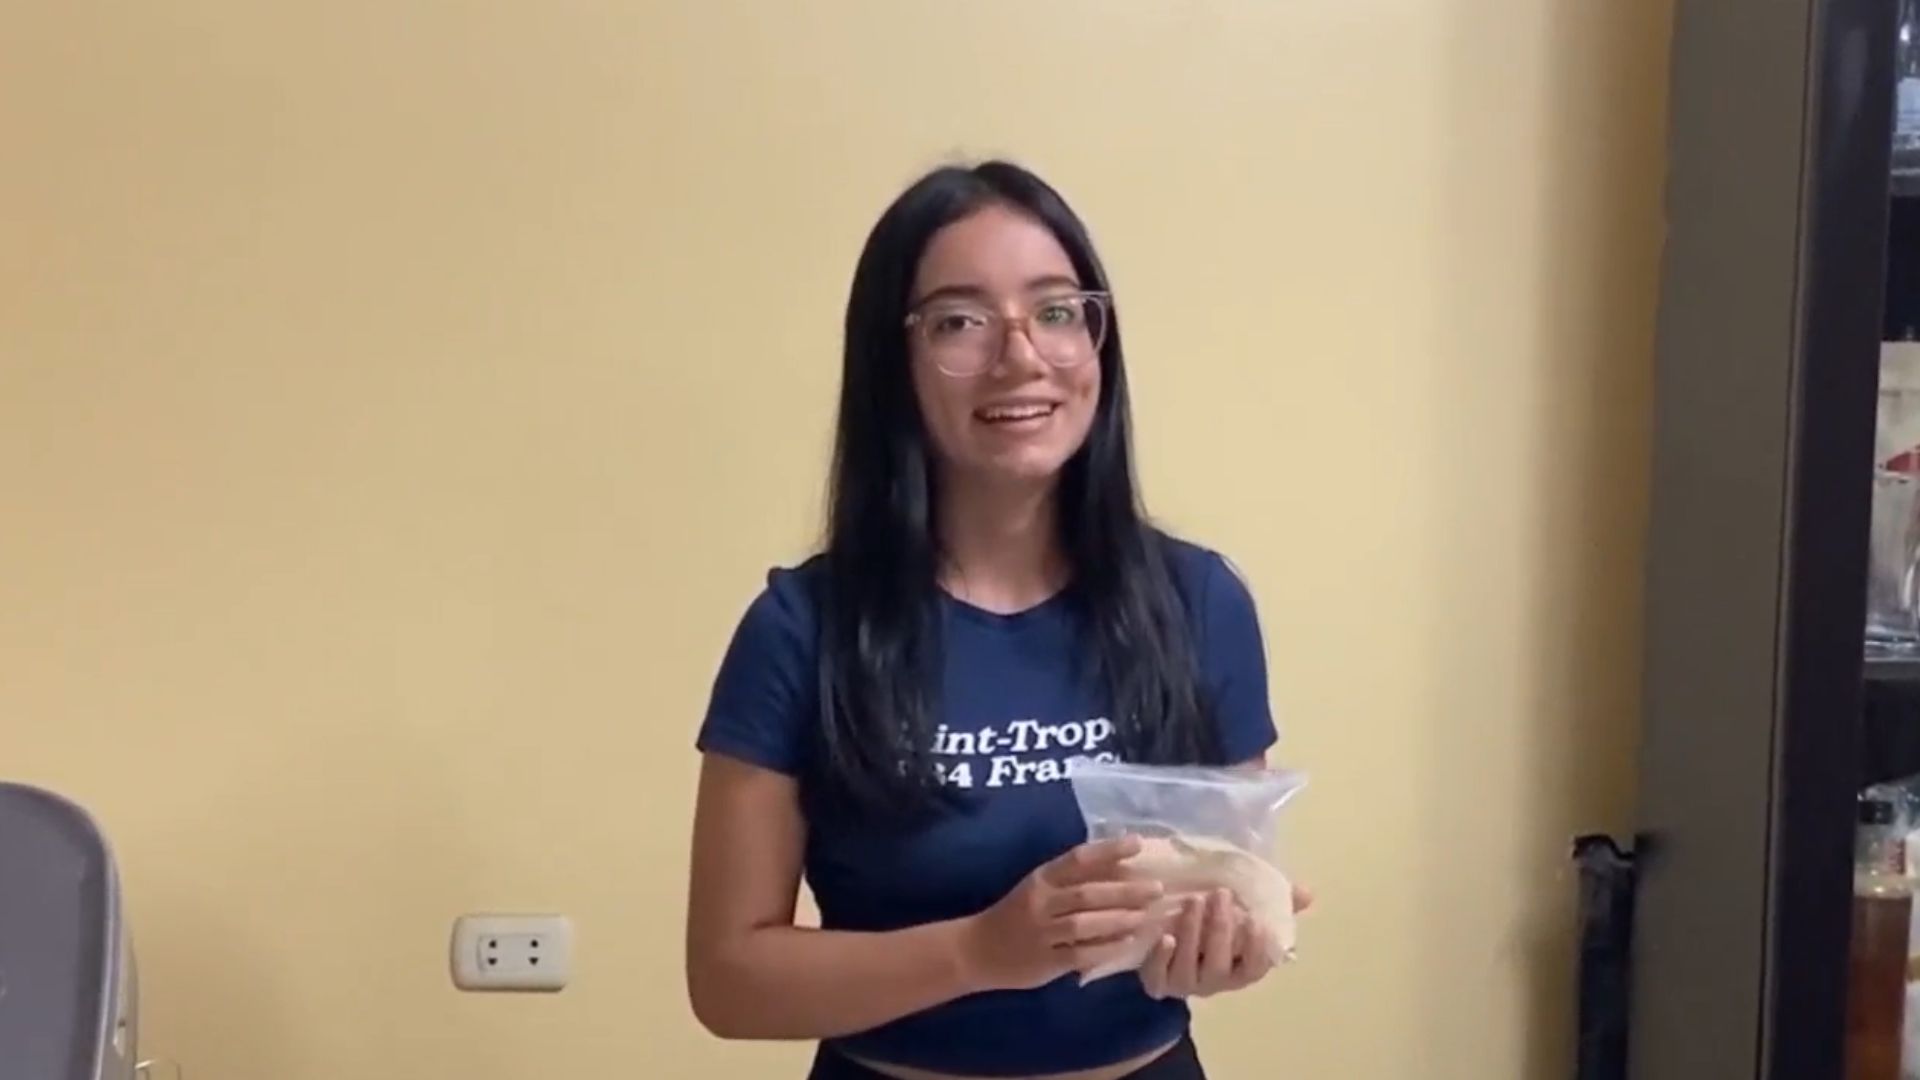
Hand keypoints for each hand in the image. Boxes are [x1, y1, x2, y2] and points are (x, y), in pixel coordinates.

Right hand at [956, 836, 1164, 991]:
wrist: (977, 950)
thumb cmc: (1015, 914)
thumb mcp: (1037, 887)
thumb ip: (1070, 879)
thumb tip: (1118, 864)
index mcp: (1040, 879)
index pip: (1078, 859)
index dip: (1109, 850)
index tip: (1138, 843)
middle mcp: (1041, 903)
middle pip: (1087, 893)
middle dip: (1125, 890)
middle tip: (1156, 888)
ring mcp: (1042, 933)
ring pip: (1084, 924)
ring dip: (1118, 919)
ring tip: (1145, 916)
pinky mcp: (1045, 961)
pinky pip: (1080, 954)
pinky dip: (1106, 949)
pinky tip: (1127, 943)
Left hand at [1138, 882, 1312, 999]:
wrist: (1167, 947)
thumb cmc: (1214, 929)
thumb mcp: (1243, 915)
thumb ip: (1274, 906)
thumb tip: (1307, 893)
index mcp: (1239, 970)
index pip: (1255, 968)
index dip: (1257, 949)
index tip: (1257, 921)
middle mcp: (1214, 982)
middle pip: (1219, 964)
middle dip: (1220, 929)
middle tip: (1219, 894)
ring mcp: (1184, 984)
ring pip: (1188, 966)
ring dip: (1192, 933)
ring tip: (1193, 902)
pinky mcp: (1156, 983)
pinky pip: (1158, 978)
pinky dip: (1162, 958)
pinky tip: (1165, 937)